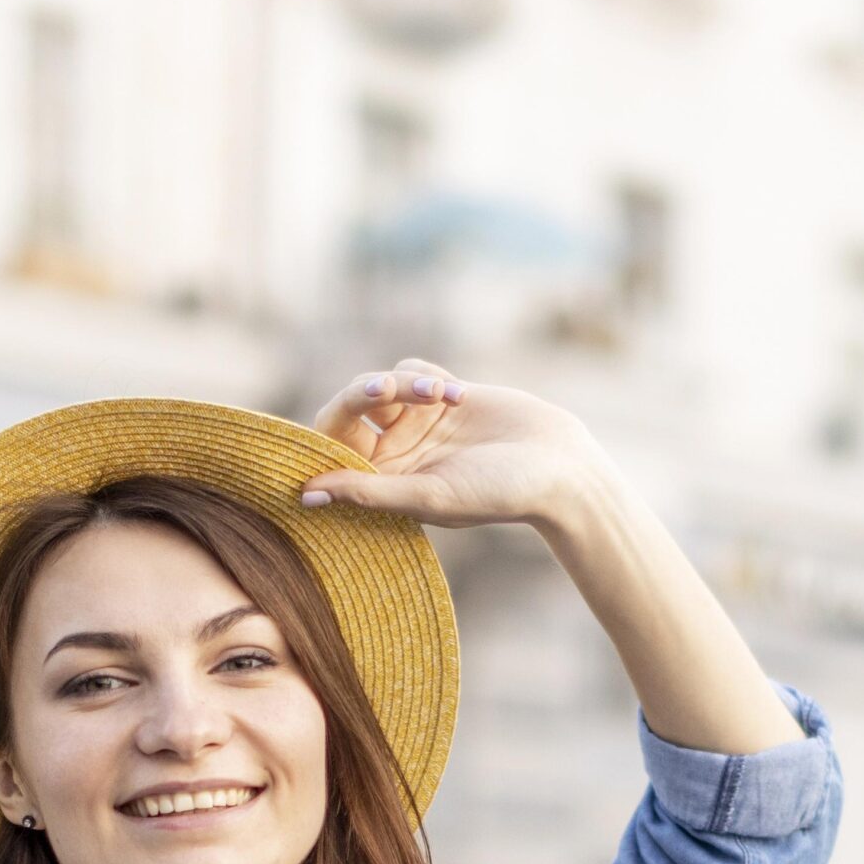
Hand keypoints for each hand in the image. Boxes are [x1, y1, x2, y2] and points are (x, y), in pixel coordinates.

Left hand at [300, 359, 611, 534]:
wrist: (557, 464)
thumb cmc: (496, 492)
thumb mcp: (428, 495)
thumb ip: (367, 493)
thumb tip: (307, 494)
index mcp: (384, 486)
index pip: (334, 455)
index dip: (325, 438)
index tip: (339, 427)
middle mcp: (394, 456)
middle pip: (349, 411)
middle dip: (364, 394)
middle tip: (383, 388)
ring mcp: (416, 423)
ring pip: (380, 384)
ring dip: (406, 382)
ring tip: (445, 396)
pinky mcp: (439, 394)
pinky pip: (409, 368)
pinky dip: (425, 374)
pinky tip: (458, 394)